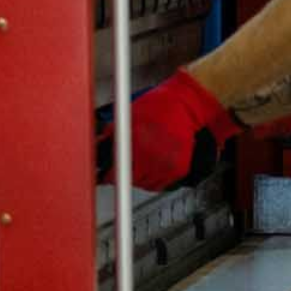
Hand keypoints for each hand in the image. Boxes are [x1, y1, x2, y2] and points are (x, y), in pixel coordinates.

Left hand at [97, 69, 238, 190]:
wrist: (189, 106)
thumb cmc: (161, 106)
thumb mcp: (131, 114)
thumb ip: (114, 132)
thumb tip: (101, 143)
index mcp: (137, 144)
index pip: (116, 172)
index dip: (110, 175)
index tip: (108, 175)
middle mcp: (152, 157)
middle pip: (130, 180)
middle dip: (125, 173)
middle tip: (126, 164)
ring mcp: (166, 166)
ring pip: (145, 184)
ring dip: (141, 177)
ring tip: (143, 162)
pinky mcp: (179, 170)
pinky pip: (161, 183)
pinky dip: (156, 177)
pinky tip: (154, 165)